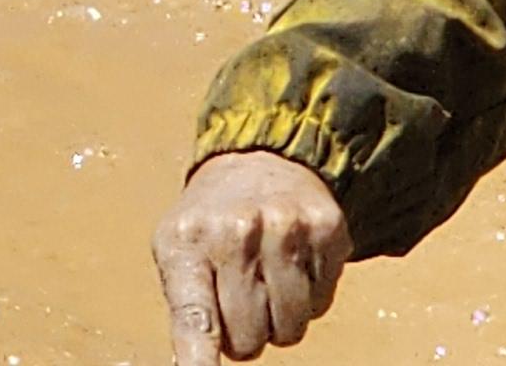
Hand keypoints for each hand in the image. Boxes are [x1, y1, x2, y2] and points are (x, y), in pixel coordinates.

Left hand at [153, 152, 349, 361]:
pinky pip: (321, 306)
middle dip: (246, 333)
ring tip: (265, 279)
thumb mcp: (178, 249)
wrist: (258, 160)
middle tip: (239, 297)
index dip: (199, 359)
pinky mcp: (327, 229)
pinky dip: (308, 297)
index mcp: (186, 240)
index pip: (194, 316)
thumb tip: (193, 365)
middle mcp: (235, 231)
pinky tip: (293, 263)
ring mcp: (285, 227)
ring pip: (290, 329)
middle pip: (249, 339)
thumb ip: (186, 306)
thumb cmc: (211, 221)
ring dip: (279, 319)